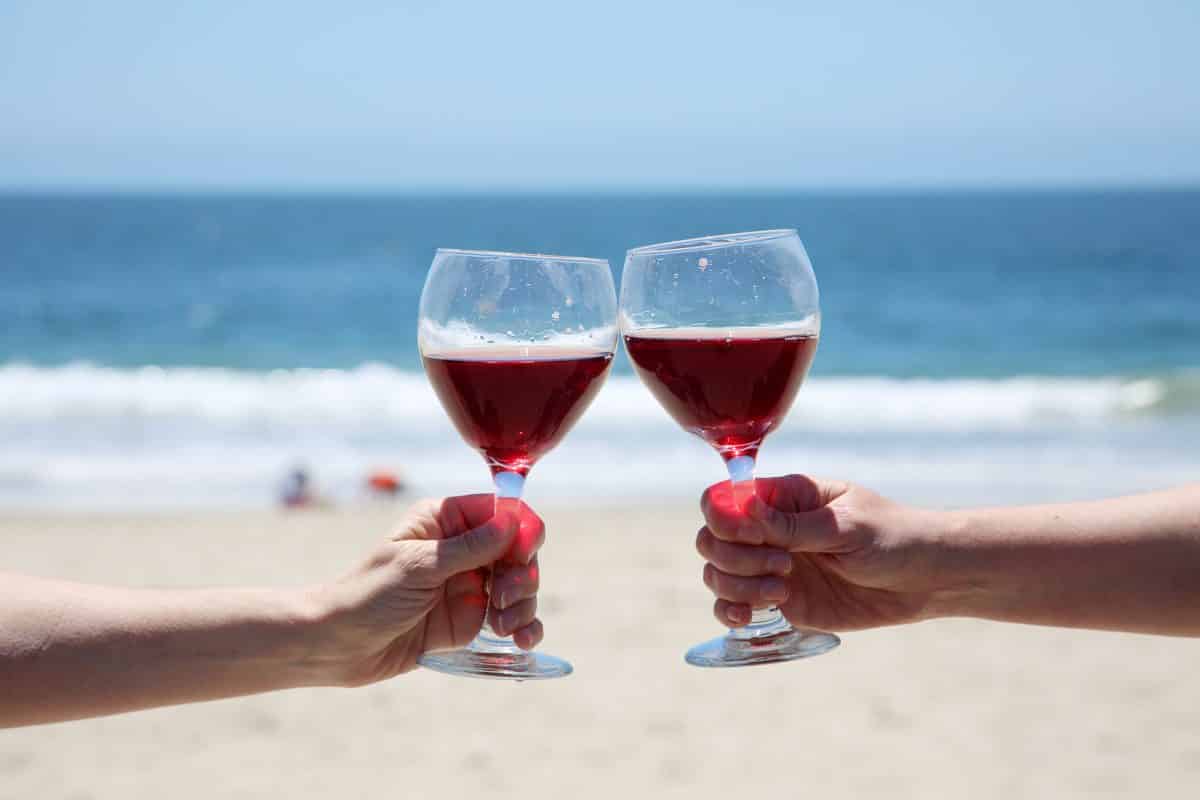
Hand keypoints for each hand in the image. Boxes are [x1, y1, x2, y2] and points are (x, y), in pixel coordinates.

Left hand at [308, 494, 543, 685]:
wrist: (338, 646)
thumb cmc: (368, 595)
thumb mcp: (419, 567)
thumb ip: (471, 547)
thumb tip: (514, 521)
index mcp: (445, 521)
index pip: (500, 512)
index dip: (520, 529)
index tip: (523, 553)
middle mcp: (462, 549)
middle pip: (518, 550)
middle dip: (523, 574)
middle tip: (505, 598)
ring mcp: (469, 585)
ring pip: (520, 585)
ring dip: (525, 604)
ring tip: (507, 627)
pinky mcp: (470, 620)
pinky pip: (511, 618)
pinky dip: (524, 626)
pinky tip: (524, 640)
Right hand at [697, 475, 946, 632]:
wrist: (928, 581)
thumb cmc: (895, 538)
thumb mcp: (848, 527)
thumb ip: (794, 525)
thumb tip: (744, 508)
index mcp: (784, 497)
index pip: (724, 499)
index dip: (724, 519)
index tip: (754, 538)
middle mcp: (769, 531)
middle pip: (712, 539)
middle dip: (734, 557)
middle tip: (783, 566)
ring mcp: (771, 567)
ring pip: (718, 574)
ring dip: (737, 585)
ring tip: (782, 592)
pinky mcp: (779, 602)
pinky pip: (734, 606)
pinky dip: (730, 611)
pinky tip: (751, 615)